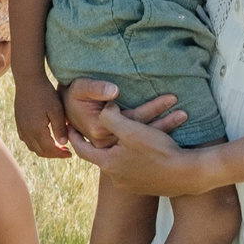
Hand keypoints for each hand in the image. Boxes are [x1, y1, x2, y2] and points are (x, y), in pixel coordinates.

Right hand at [14, 72, 71, 158]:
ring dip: (44, 150)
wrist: (28, 80)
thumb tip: (64, 143)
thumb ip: (60, 128)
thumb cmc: (45, 93)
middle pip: (40, 151)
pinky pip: (26, 139)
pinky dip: (36, 143)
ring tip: (56, 146)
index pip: (49, 150)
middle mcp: (26, 132)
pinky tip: (44, 137)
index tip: (70, 153)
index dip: (60, 154)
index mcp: (36, 130)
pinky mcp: (19, 122)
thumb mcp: (56, 110)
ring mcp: (21, 127)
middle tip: (65, 151)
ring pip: (32, 147)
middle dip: (53, 154)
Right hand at [60, 78, 184, 151]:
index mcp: (102, 131)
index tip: (173, 100)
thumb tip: (116, 91)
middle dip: (164, 121)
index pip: (134, 117)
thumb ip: (98, 90)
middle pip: (142, 131)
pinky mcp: (116, 154)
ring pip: (143, 140)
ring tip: (183, 116)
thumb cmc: (73, 98)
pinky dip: (155, 137)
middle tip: (184, 112)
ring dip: (164, 127)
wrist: (60, 110)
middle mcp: (109, 145)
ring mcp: (113, 153)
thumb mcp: (82, 89)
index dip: (154, 108)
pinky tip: (171, 130)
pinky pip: (139, 146)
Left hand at [72, 96, 216, 197]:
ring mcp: (130, 184)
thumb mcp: (131, 129)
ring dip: (121, 148)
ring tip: (126, 136)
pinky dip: (134, 157)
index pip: (82, 149)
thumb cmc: (158, 151)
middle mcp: (115, 177)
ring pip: (119, 161)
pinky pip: (133, 168)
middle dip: (103, 140)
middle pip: (102, 155)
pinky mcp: (144, 187)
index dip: (75, 136)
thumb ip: (111, 117)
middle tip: (101, 128)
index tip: (69, 127)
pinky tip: (144, 148)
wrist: (186, 175)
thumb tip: (103, 109)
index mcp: (108, 163)